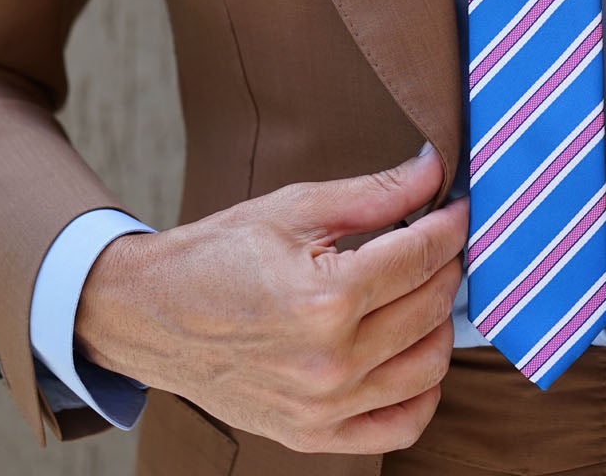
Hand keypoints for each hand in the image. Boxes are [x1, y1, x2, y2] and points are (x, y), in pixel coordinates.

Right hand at [74, 146, 466, 453]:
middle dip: (444, 264)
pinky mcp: (314, 435)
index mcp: (326, 299)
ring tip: (419, 291)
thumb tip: (435, 170)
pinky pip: (402, 425)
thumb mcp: (294, 209)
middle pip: (431, 306)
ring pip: (430, 365)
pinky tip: (411, 353)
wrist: (148, 315)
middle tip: (434, 241)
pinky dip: (423, 390)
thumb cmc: (217, 255)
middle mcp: (331, 362)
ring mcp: (324, 407)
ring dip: (438, 321)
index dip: (449, 224)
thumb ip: (375, 193)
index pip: (422, 256)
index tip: (457, 208)